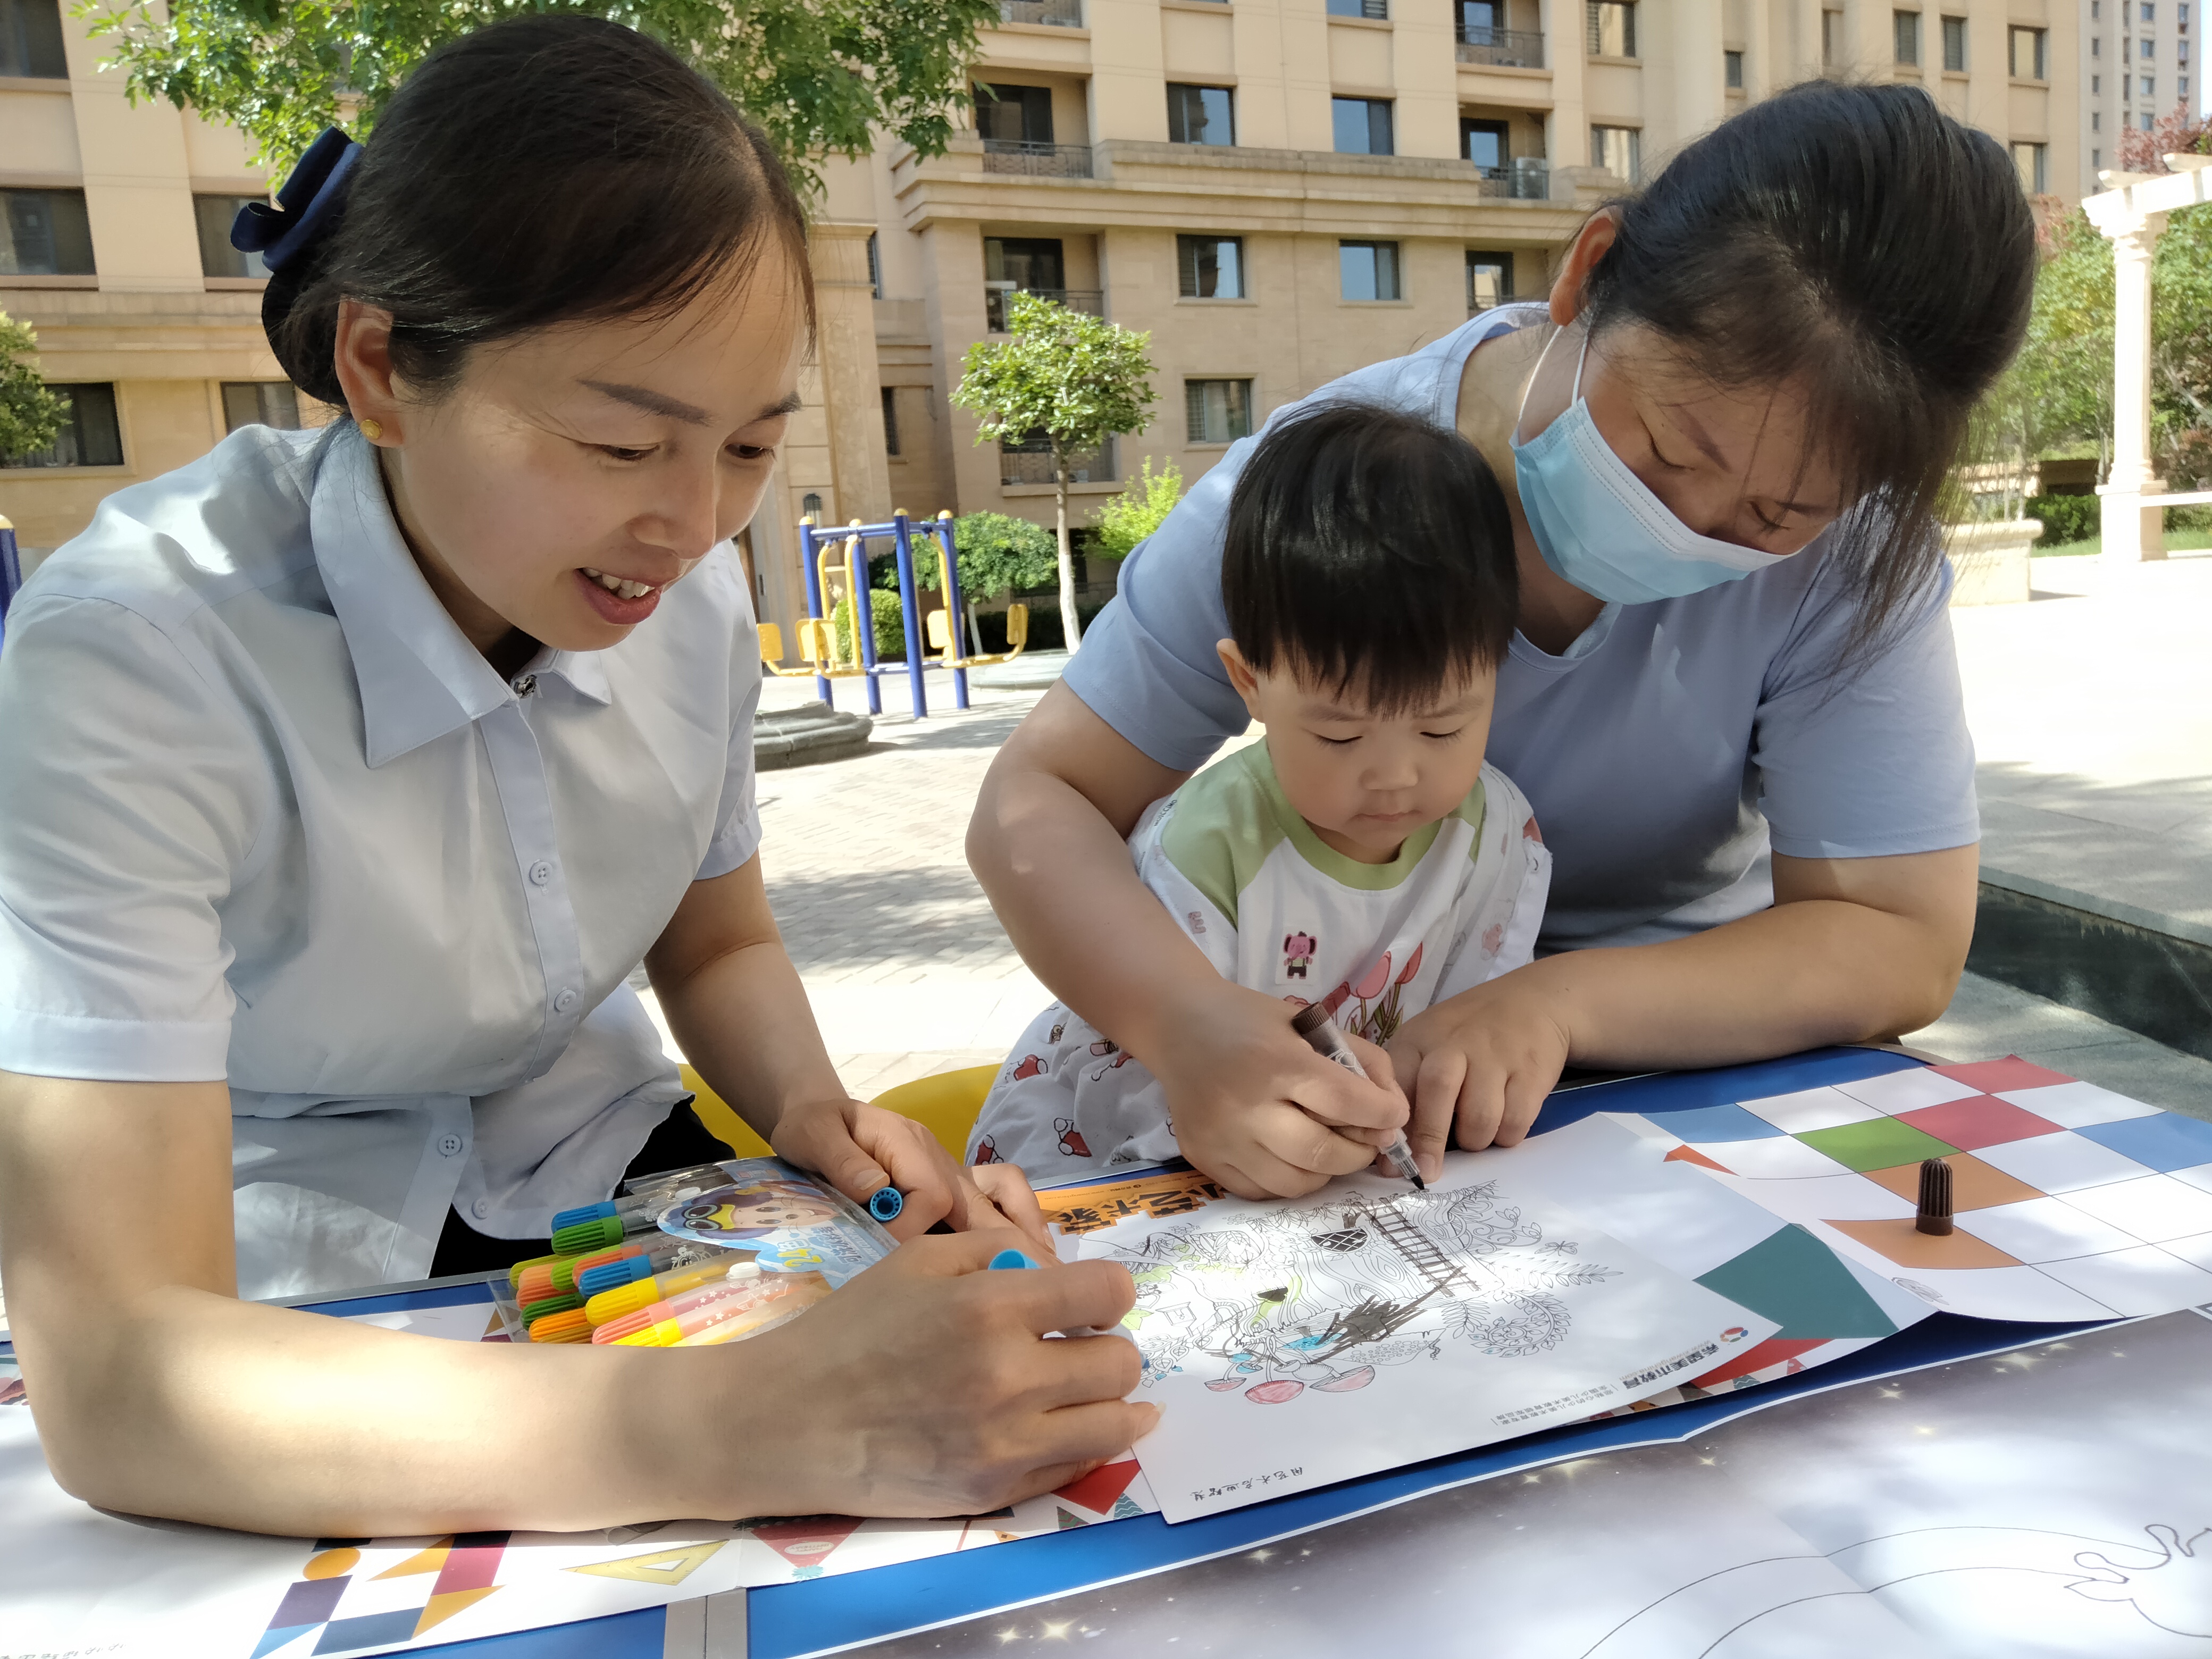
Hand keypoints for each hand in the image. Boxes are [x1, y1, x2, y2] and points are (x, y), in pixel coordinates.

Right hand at [718, 1231, 1153, 1517]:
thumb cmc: (852, 1329)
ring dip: (1111, 1399)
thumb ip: (1000, 1251)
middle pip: (1121, 1362)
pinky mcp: (996, 1491)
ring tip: (1085, 1388)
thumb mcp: (919, 1259)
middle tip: (1076, 1344)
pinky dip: (1083, 1442)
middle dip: (1106, 1344)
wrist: (789, 1422)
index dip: (1108, 1291)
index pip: (1108, 1293)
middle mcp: (1009, 1378)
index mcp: (991, 1307)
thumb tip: (1061, 1270)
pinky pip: (1080, 1466)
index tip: (1091, 1299)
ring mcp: (1006, 1444)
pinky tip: (1066, 1425)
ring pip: (1117, 1422)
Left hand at [772, 1098, 1043, 1246]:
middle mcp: (938, 1158)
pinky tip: (1024, 1261)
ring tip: (1041, 1273)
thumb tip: (876, 1189)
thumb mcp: (812, 1134)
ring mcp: (950, 1172)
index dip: (915, 1229)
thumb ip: (841, 1160)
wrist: (818, 1118)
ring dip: (1024, 1230)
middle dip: (1008, 1240)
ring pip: (1003, 1195)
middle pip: (983, 1198)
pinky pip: (996, 1199)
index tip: (891, 1258)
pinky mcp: (951, 1188)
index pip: (930, 1194)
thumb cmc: (814, 1127)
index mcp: (907, 1143)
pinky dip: (1016, 1225)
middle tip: (1031, 1285)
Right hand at [1142, 980, 1409, 1199]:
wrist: (1178, 1025)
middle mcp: (1244, 1106)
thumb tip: (1394, 1113)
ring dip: (1326, 1171)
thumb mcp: (1312, 1023)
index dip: (1383, 1114)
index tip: (1394, 1115)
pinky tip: (1289, 1153)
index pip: (1346, 1102)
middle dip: (1360, 1151)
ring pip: (1295, 1183)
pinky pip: (1261, 1190)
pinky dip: (1287, 1179)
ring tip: (1328, 1146)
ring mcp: (1219, 1138)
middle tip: (1366, 1138)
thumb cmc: (1253, 1021)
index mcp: (1276, 1062)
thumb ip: (1362, 1061)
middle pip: (1323, 1154)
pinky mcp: (1202, 1158)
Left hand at [1385, 969, 1573, 1171]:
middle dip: (1429, 1138)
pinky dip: (1507, 1135)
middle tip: (1427, 1171)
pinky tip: (1502, 1124)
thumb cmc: (1466, 1036)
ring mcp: (1496, 1055)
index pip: (1397, 1080)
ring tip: (1474, 1133)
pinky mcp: (1532, 1071)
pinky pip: (1516, 1120)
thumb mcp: (1427, 1046)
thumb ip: (1407, 1091)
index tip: (1389, 1159)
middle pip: (1437, 1090)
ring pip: (1480, 1116)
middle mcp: (1456, 1043)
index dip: (1392, 1123)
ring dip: (1474, 1140)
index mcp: (1420, 1039)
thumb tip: (1387, 1157)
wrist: (1532, 1002)